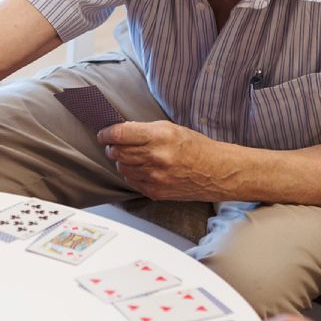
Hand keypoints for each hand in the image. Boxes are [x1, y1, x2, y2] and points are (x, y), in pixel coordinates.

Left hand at [97, 120, 222, 200]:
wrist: (216, 172)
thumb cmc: (196, 147)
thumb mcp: (171, 128)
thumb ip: (144, 130)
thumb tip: (120, 132)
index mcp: (160, 136)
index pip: (120, 134)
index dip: (107, 133)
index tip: (104, 133)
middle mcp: (155, 157)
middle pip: (117, 152)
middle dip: (112, 146)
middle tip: (114, 143)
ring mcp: (155, 177)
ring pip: (122, 167)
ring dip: (122, 160)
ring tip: (131, 155)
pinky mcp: (155, 191)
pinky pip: (131, 181)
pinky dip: (131, 173)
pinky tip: (140, 168)